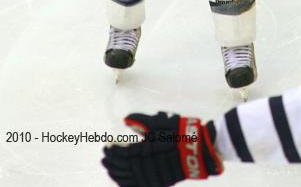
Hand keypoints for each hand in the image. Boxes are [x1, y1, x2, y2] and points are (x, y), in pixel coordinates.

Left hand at [101, 112, 222, 185]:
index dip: (112, 152)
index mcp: (145, 151)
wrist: (197, 150)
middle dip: (111, 162)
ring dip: (116, 173)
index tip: (105, 147)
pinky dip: (126, 183)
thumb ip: (141, 121)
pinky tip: (120, 179)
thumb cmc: (178, 133)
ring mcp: (151, 177)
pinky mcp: (157, 183)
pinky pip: (136, 186)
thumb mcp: (159, 123)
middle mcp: (146, 166)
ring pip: (127, 179)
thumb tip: (125, 120)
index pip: (121, 154)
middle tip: (104, 156)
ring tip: (109, 167)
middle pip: (122, 167)